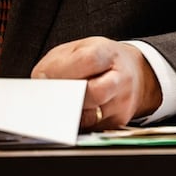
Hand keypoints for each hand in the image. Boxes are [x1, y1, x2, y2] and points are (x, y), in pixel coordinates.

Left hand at [32, 37, 163, 130]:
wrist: (134, 74)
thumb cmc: (102, 61)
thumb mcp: (80, 49)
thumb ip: (58, 62)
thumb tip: (42, 83)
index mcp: (109, 54)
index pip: (89, 60)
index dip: (63, 70)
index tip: (45, 77)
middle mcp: (121, 80)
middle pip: (94, 93)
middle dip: (66, 95)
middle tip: (51, 95)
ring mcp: (121, 104)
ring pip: (87, 116)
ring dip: (67, 111)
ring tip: (58, 103)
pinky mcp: (116, 123)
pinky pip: (88, 127)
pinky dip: (74, 121)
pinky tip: (70, 112)